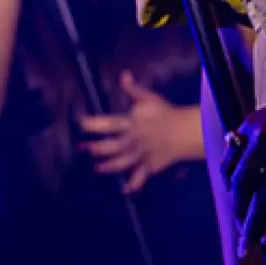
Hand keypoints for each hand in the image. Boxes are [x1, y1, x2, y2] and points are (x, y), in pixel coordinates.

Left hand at [80, 72, 203, 193]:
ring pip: (125, 162)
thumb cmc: (165, 113)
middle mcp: (136, 138)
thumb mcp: (150, 98)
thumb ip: (134, 89)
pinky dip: (135, 183)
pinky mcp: (151, 164)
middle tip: (83, 149)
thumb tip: (123, 75)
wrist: (185, 130)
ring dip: (110, 166)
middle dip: (98, 148)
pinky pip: (142, 175)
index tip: (80, 123)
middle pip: (114, 145)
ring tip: (97, 168)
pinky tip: (126, 189)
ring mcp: (144, 153)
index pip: (110, 122)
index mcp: (134, 122)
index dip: (94, 123)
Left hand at [222, 57, 265, 256]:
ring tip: (249, 244)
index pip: (228, 166)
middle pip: (241, 184)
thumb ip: (258, 139)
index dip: (230, 191)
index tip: (236, 206)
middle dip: (238, 211)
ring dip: (252, 224)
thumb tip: (247, 170)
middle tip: (242, 231)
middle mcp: (260, 139)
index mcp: (249, 126)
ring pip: (260, 196)